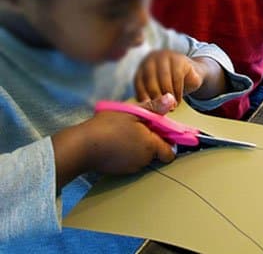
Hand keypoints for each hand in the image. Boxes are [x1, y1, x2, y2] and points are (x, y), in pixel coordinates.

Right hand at [52, 108, 174, 188]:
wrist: (82, 147)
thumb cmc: (108, 126)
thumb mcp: (132, 112)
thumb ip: (153, 108)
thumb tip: (171, 100)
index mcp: (150, 146)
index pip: (170, 151)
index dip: (169, 139)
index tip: (161, 129)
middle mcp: (144, 160)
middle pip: (157, 152)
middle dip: (152, 139)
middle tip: (139, 125)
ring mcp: (131, 168)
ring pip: (143, 156)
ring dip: (140, 145)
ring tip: (126, 131)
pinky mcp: (120, 170)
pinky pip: (131, 160)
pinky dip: (128, 151)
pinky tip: (117, 141)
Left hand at [134, 49, 204, 103]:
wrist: (191, 75)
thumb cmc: (171, 85)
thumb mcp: (158, 91)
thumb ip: (151, 99)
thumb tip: (148, 113)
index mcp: (143, 67)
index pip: (138, 82)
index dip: (143, 97)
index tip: (149, 110)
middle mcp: (152, 59)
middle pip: (150, 79)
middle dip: (156, 97)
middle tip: (162, 110)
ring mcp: (166, 57)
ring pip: (164, 78)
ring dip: (168, 95)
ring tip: (172, 106)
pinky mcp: (180, 59)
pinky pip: (177, 77)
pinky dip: (177, 91)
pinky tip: (178, 99)